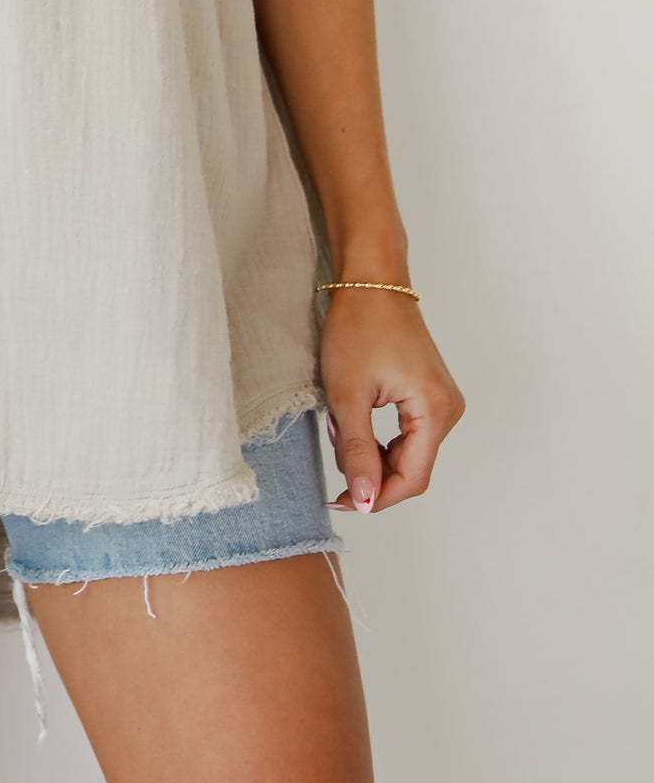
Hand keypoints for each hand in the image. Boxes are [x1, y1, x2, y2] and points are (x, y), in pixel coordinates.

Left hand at [318, 288, 464, 513]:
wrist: (369, 280)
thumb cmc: (358, 326)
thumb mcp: (348, 394)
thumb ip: (358, 452)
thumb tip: (364, 501)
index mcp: (435, 411)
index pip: (412, 479)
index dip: (376, 497)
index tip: (340, 500)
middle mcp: (448, 410)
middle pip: (412, 468)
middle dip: (370, 470)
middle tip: (334, 449)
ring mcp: (441, 401)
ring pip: (408, 451)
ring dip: (372, 451)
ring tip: (342, 425)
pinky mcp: (429, 393)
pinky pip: (408, 432)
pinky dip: (379, 436)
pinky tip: (355, 419)